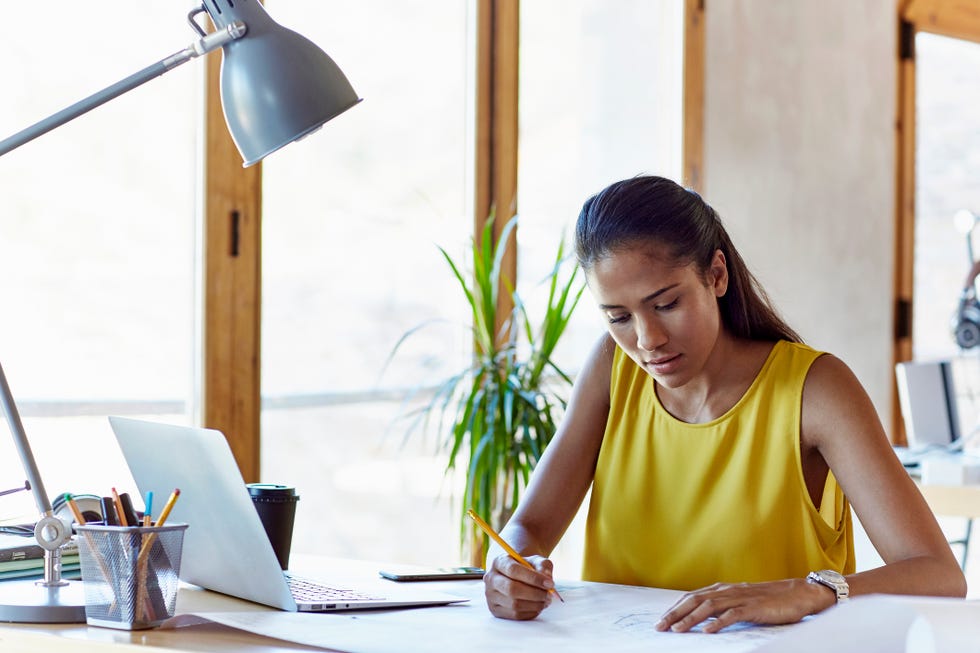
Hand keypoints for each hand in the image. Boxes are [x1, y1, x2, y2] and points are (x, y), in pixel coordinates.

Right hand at [482, 553, 555, 619]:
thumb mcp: (536, 561)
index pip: (513, 570)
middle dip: (535, 594)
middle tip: (549, 595)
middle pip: (512, 590)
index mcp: (499, 562)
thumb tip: (547, 578)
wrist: (516, 576)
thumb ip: (543, 566)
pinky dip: (530, 613)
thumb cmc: (526, 568)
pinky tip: (538, 606)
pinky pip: (515, 615)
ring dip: (535, 605)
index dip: (533, 578)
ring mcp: (491, 596)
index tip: (550, 583)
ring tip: (546, 600)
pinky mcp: (495, 610)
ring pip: (514, 605)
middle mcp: (491, 579)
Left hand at [655, 578, 834, 633]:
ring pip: (709, 607)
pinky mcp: (754, 608)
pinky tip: (708, 631)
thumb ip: (722, 605)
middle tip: (660, 626)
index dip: (675, 608)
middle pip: (695, 601)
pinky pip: (733, 615)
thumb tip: (702, 616)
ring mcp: (740, 598)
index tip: (662, 620)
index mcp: (723, 589)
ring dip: (691, 619)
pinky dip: (719, 622)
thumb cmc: (768, 600)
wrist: (797, 594)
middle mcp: (728, 591)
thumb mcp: (740, 600)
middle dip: (676, 614)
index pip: (692, 597)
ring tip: (678, 630)